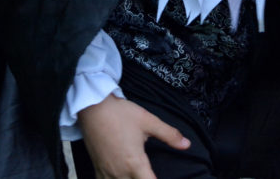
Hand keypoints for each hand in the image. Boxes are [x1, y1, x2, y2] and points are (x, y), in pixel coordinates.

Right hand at [76, 94, 190, 178]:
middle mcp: (119, 173)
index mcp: (134, 163)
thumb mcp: (149, 122)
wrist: (93, 108)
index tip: (159, 176)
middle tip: (149, 173)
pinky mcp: (96, 169)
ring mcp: (106, 173)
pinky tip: (120, 177)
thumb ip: (169, 135)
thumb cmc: (121, 114)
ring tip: (139, 174)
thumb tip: (187, 144)